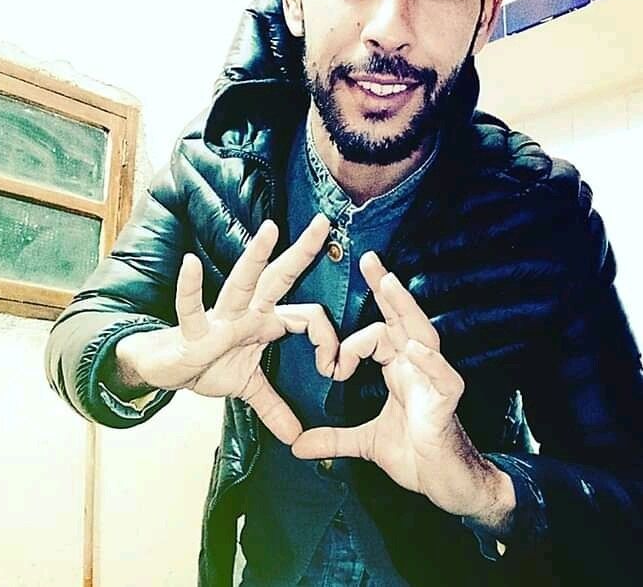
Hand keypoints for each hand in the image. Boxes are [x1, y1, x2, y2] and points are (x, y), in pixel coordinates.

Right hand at [119, 214, 337, 444]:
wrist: (167, 369)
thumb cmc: (208, 364)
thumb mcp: (247, 387)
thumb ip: (274, 406)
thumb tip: (297, 437)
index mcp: (263, 322)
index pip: (306, 317)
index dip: (326, 340)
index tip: (334, 368)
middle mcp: (246, 312)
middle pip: (278, 278)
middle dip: (302, 252)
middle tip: (324, 222)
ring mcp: (220, 318)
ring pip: (242, 283)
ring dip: (256, 257)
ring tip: (270, 229)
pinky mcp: (193, 330)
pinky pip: (191, 308)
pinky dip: (190, 289)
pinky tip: (189, 265)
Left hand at [291, 252, 514, 525]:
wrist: (447, 485)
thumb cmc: (415, 454)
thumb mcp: (366, 443)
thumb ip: (333, 438)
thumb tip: (297, 445)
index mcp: (400, 369)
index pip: (380, 332)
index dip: (352, 342)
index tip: (331, 367)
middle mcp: (417, 366)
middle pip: (402, 319)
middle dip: (386, 288)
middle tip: (369, 259)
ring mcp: (435, 380)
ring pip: (423, 335)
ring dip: (405, 310)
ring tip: (389, 285)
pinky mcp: (448, 401)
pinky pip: (442, 376)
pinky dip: (429, 361)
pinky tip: (414, 349)